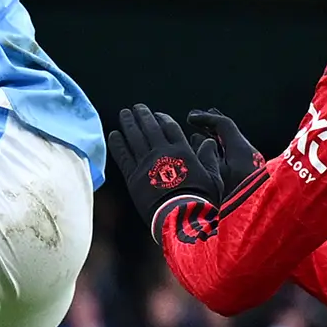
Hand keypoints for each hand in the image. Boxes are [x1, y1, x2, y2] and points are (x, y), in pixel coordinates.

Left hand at [106, 104, 218, 241]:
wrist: (181, 218)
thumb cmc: (200, 200)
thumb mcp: (213, 177)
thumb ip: (209, 157)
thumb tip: (208, 141)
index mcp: (182, 151)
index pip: (170, 127)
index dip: (162, 118)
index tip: (156, 114)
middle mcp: (162, 153)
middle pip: (150, 128)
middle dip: (142, 116)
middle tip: (136, 108)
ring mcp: (146, 164)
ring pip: (134, 138)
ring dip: (128, 124)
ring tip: (124, 114)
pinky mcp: (133, 177)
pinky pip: (123, 156)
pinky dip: (118, 144)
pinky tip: (114, 134)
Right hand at [180, 110, 260, 200]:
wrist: (262, 214)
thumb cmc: (238, 196)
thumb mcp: (217, 175)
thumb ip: (206, 155)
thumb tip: (199, 139)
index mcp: (240, 149)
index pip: (223, 124)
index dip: (205, 118)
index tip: (190, 118)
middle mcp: (246, 153)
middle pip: (228, 132)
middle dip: (210, 125)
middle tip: (195, 120)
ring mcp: (249, 163)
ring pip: (229, 144)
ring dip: (214, 138)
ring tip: (198, 136)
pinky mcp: (249, 174)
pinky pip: (231, 155)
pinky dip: (219, 150)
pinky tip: (209, 156)